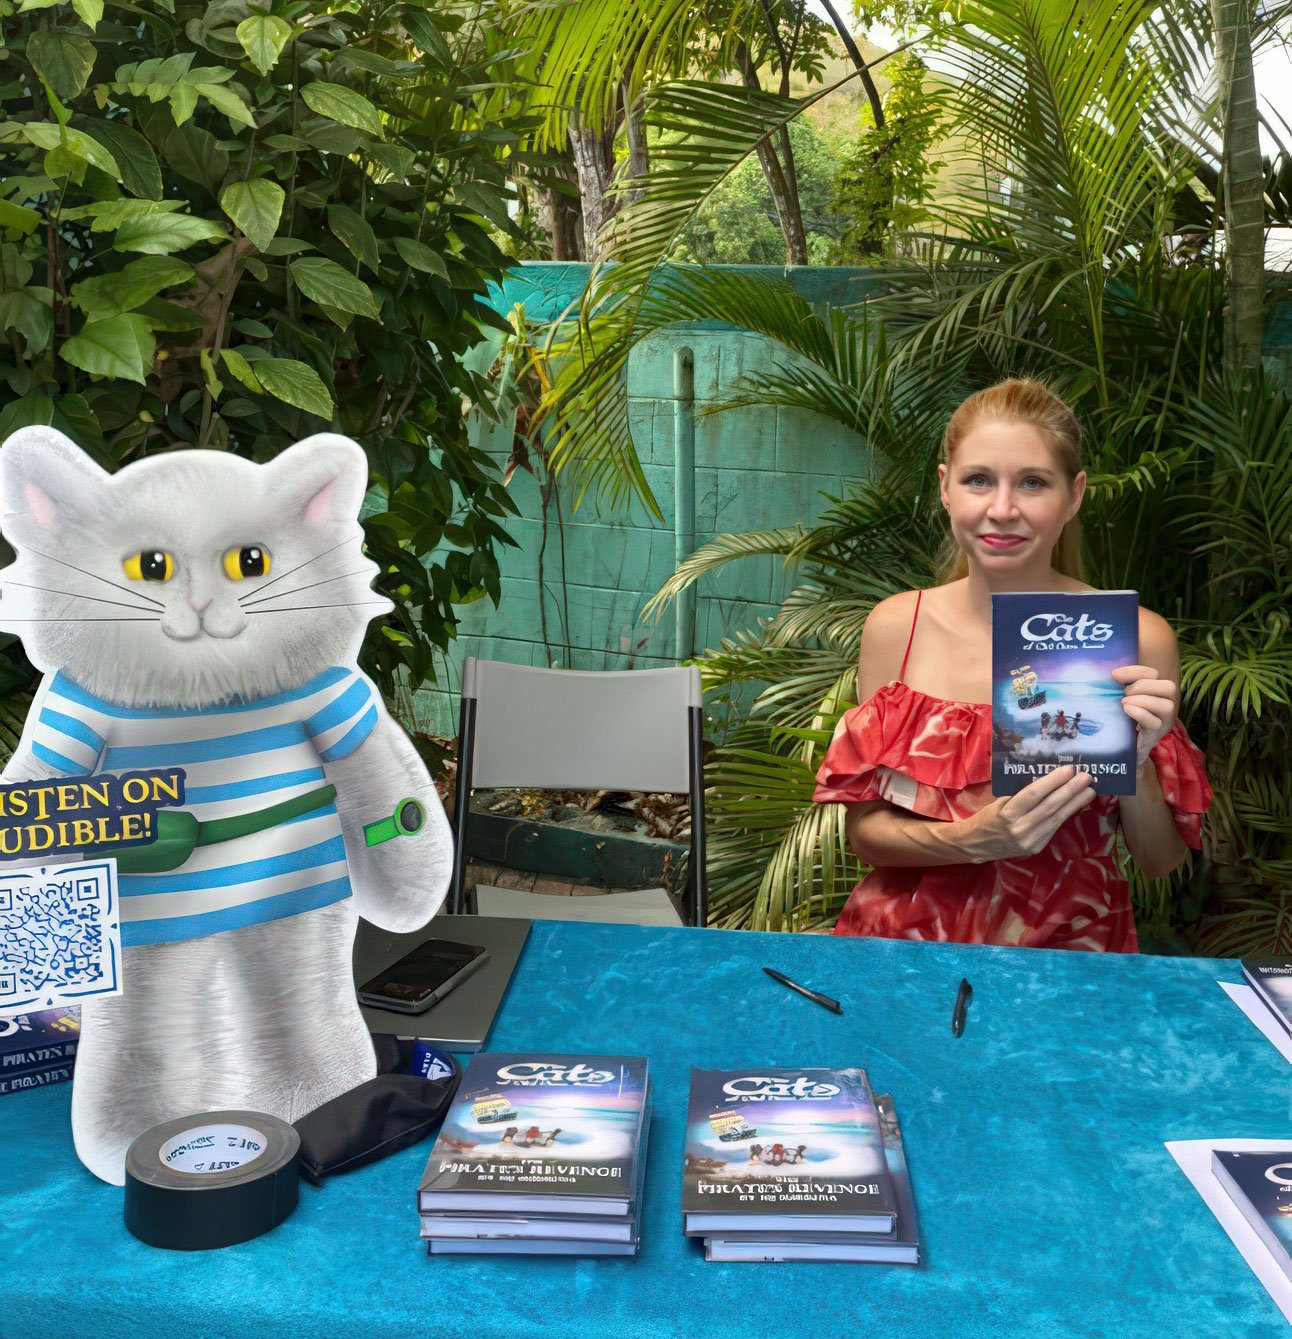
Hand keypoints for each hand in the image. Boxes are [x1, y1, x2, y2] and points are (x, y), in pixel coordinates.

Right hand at [964, 766, 1097, 861]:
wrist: (976, 845)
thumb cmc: (987, 818)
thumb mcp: (1000, 802)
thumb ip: (1022, 795)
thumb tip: (1048, 782)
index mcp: (1007, 813)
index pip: (1034, 794)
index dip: (1053, 781)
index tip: (1069, 769)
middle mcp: (1020, 828)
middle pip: (1050, 806)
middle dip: (1071, 790)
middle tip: (1087, 777)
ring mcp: (1030, 840)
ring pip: (1057, 818)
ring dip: (1076, 803)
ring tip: (1090, 790)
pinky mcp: (1036, 848)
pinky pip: (1053, 827)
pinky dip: (1066, 814)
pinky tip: (1077, 804)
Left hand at [1111, 664, 1177, 766]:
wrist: (1123, 745)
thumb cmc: (1122, 716)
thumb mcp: (1122, 696)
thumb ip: (1122, 685)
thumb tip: (1113, 674)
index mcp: (1157, 690)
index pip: (1154, 673)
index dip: (1135, 671)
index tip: (1114, 675)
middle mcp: (1166, 703)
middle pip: (1168, 687)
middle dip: (1143, 686)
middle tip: (1124, 693)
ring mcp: (1165, 720)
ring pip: (1167, 706)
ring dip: (1143, 700)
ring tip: (1124, 703)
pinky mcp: (1157, 734)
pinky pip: (1156, 723)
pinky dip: (1141, 714)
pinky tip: (1127, 710)